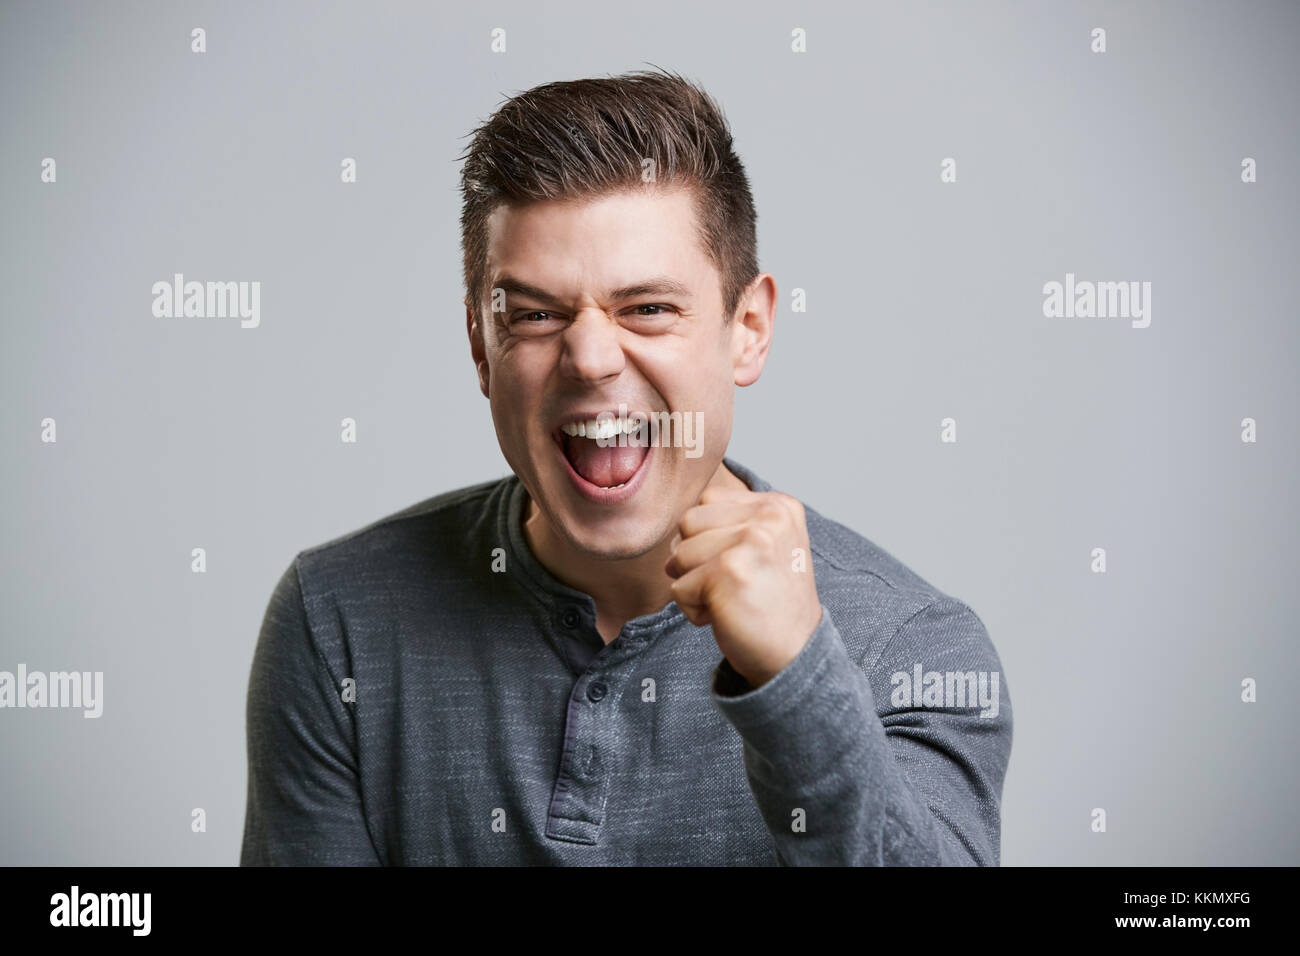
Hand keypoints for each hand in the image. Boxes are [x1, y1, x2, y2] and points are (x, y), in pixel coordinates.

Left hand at [665, 483, 822, 687]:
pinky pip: (678, 587)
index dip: (708, 537)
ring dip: (694, 585)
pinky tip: (726, 616)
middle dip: (696, 559)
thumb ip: (729, 525)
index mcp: (779, 506)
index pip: (708, 499)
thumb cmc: (769, 604)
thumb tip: (673, 541)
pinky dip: (692, 609)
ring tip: (730, 599)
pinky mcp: (728, 571)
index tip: (739, 565)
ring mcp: (750, 541)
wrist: (795, 655)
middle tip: (732, 585)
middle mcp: (769, 517)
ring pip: (679, 554)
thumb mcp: (765, 548)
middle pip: (688, 522)